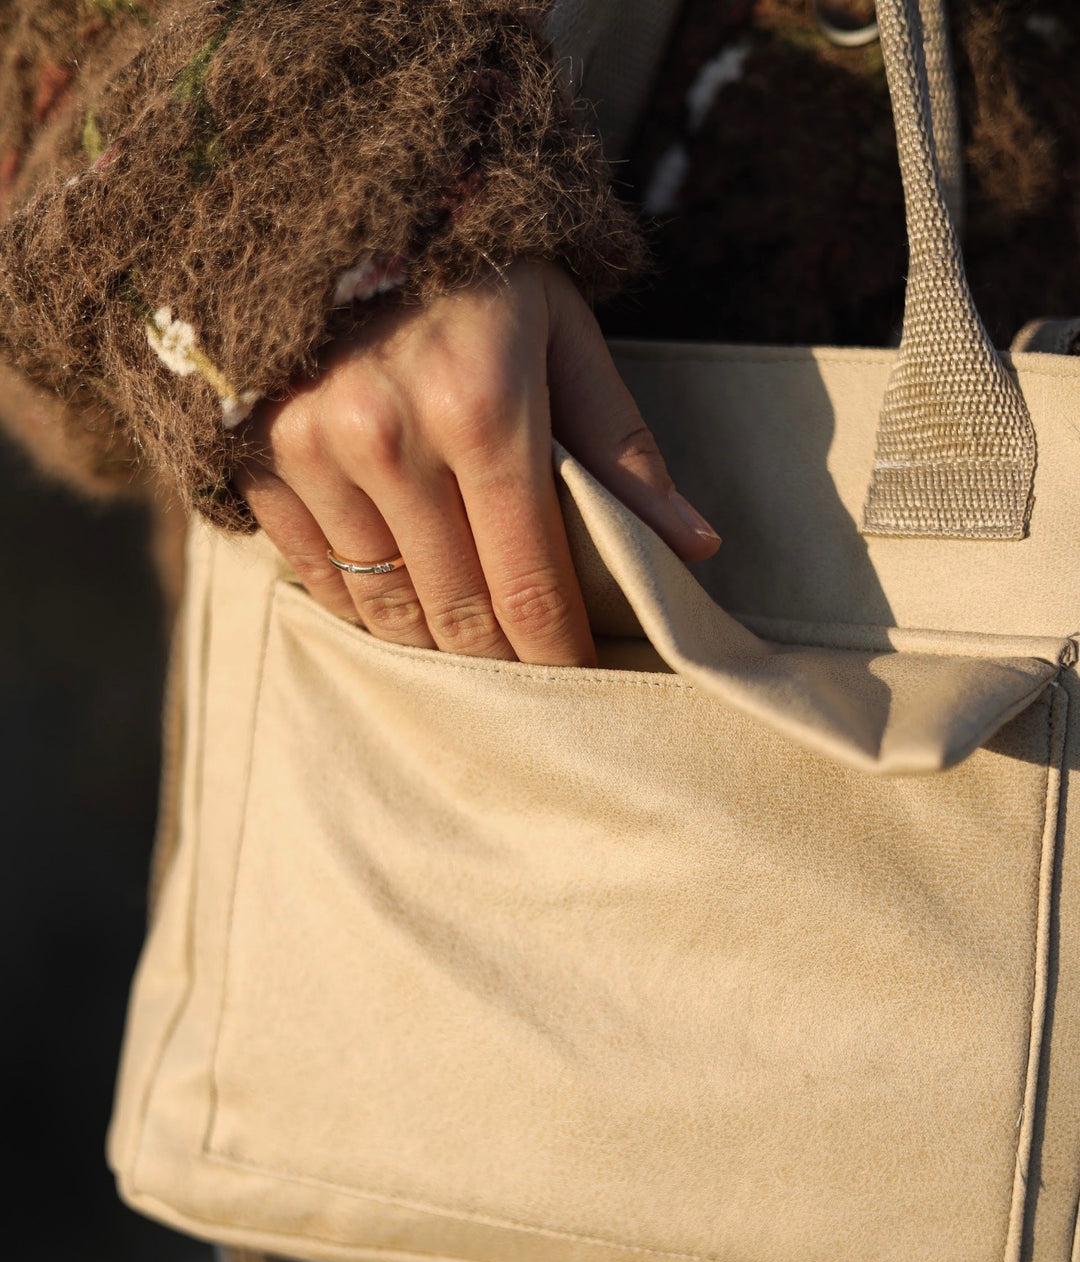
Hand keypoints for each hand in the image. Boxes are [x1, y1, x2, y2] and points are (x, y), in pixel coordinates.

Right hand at [235, 261, 719, 666]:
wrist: (319, 178)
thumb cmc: (470, 258)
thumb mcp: (561, 328)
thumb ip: (622, 446)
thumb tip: (694, 551)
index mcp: (483, 408)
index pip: (531, 584)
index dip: (559, 654)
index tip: (582, 683)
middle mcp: (387, 440)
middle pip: (457, 615)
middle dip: (502, 663)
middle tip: (531, 684)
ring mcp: (309, 453)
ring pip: (384, 609)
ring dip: (433, 646)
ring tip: (470, 651)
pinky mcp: (252, 458)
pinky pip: (315, 577)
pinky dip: (363, 607)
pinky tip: (400, 605)